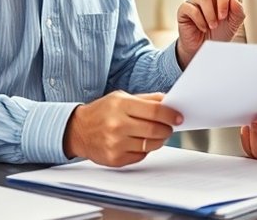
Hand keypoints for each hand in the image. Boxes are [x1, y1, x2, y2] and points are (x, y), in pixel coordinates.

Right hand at [63, 91, 181, 166]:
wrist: (78, 130)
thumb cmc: (102, 112)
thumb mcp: (121, 97)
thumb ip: (147, 99)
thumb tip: (169, 102)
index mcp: (120, 106)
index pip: (155, 111)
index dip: (170, 115)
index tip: (178, 117)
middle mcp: (117, 125)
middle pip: (155, 130)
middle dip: (167, 129)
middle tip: (169, 126)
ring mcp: (115, 144)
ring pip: (151, 145)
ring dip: (159, 140)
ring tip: (157, 134)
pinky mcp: (115, 159)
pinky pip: (141, 155)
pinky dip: (145, 149)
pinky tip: (140, 142)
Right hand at [176, 0, 245, 65]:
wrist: (204, 48)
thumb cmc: (218, 33)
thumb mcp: (233, 25)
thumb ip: (238, 12)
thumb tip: (235, 0)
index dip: (225, 2)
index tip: (225, 16)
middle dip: (218, 7)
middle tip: (220, 21)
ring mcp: (194, 1)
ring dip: (210, 14)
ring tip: (212, 26)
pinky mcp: (184, 9)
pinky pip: (191, 9)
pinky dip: (199, 20)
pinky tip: (202, 28)